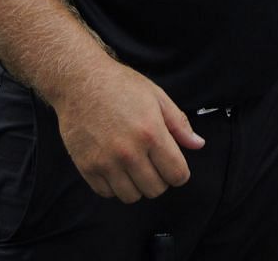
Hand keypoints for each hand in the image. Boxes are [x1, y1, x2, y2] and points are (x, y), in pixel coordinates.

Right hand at [54, 57, 204, 202]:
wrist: (80, 81)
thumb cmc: (120, 86)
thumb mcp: (157, 97)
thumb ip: (179, 124)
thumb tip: (198, 144)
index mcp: (151, 133)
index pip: (177, 174)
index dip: (180, 173)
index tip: (174, 165)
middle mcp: (129, 152)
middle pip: (156, 189)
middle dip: (160, 179)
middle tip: (153, 162)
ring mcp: (106, 162)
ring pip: (132, 196)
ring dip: (137, 185)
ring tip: (134, 166)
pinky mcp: (86, 167)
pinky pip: (107, 193)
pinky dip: (114, 186)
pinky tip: (116, 168)